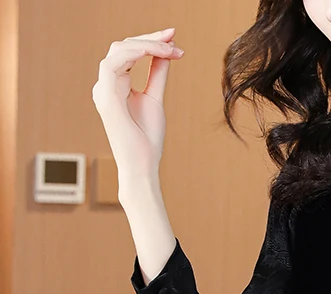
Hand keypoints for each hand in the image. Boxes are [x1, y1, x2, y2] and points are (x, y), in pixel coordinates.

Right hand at [92, 28, 184, 182]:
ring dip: (146, 44)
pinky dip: (136, 54)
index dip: (150, 42)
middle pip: (123, 46)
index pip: (129, 53)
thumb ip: (157, 74)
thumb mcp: (155, 98)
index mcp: (115, 84)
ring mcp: (102, 90)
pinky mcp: (105, 97)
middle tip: (173, 37)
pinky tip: (156, 52)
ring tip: (170, 48)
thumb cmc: (147, 139)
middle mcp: (105, 84)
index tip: (174, 40)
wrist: (143, 165)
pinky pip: (114, 63)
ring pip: (119, 50)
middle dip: (150, 38)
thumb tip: (166, 52)